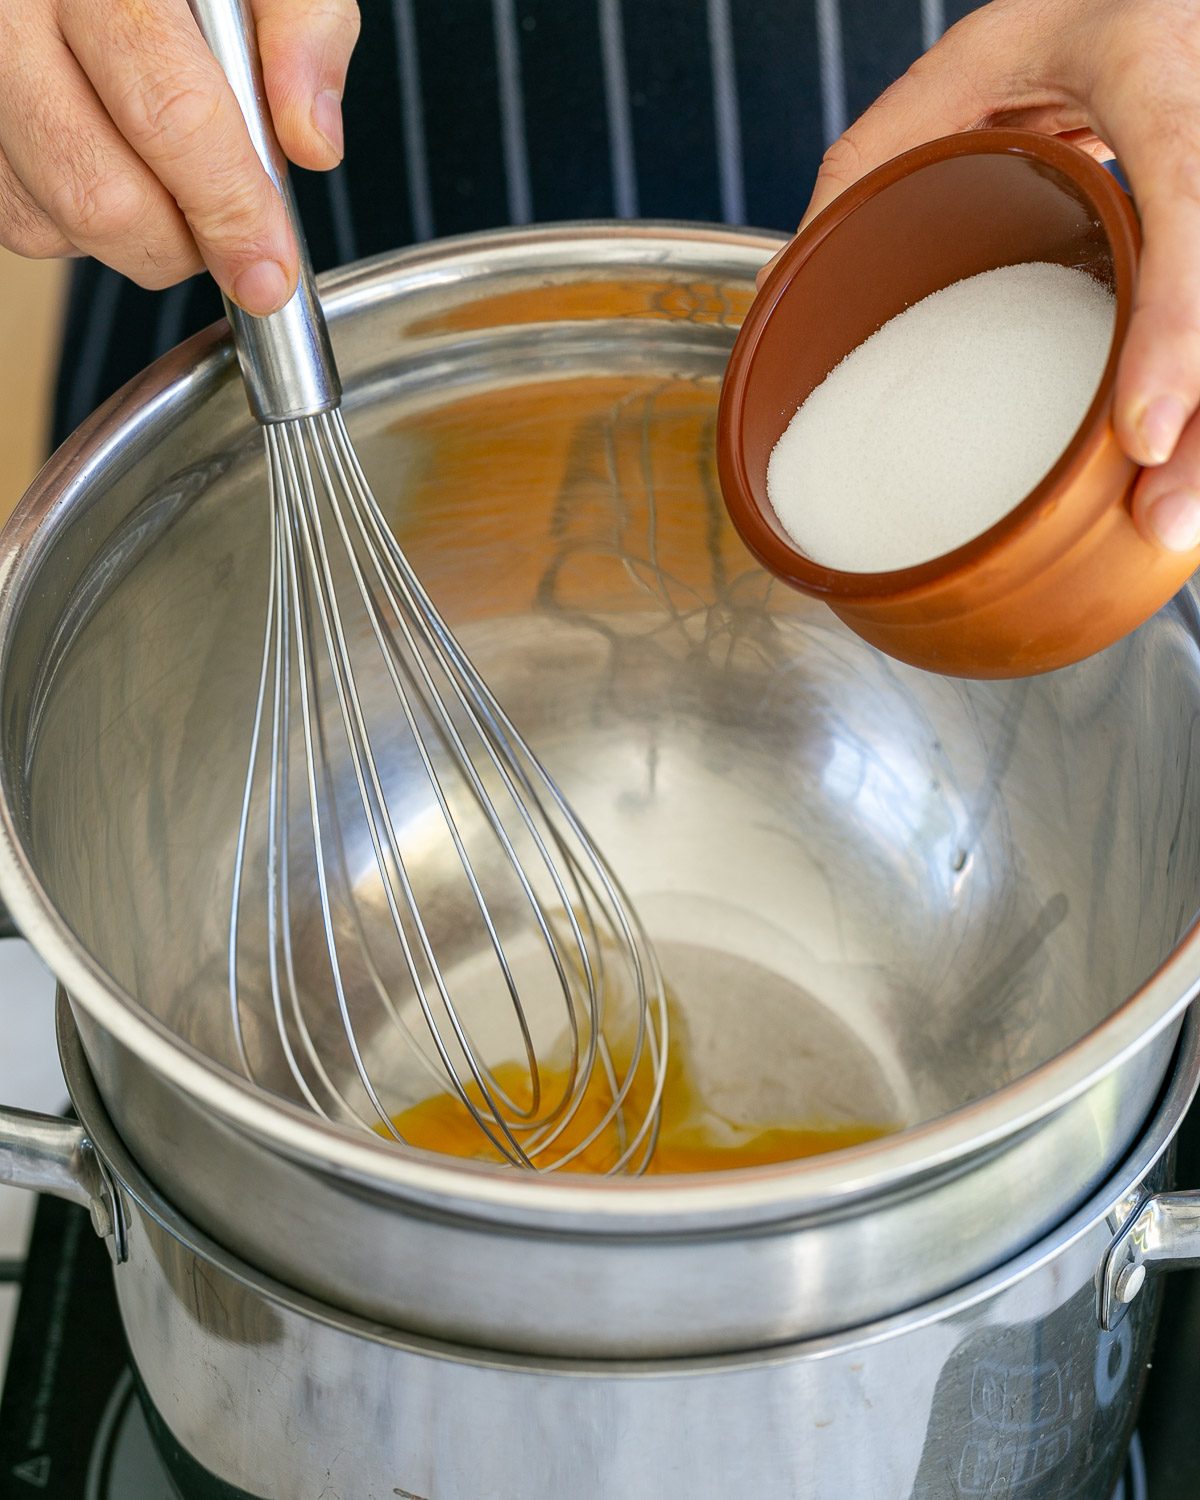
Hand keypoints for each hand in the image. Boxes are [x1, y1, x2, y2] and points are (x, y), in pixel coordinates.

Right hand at [0, 0, 359, 314]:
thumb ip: (301, 30)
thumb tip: (313, 141)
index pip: (171, 115)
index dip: (230, 211)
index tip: (269, 268)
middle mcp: (11, 19)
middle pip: (102, 195)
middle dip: (184, 244)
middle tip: (228, 228)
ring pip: (54, 220)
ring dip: (135, 235)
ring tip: (169, 172)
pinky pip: (21, 217)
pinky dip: (81, 222)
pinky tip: (112, 160)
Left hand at [762, 0, 1199, 552]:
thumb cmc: (1049, 22)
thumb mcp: (947, 74)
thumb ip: (865, 170)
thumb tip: (779, 295)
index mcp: (1146, 66)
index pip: (1183, 200)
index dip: (1175, 322)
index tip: (1144, 433)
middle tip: (1161, 518)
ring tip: (1165, 518)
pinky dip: (1199, 397)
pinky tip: (1175, 465)